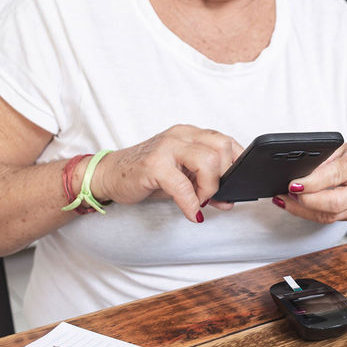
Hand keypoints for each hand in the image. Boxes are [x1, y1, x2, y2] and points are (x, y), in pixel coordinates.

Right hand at [90, 125, 240, 221]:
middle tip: (213, 194)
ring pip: (208, 161)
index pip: (227, 141)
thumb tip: (229, 200)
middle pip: (222, 148)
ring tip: (199, 201)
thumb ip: (206, 186)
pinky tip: (190, 212)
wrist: (109, 175)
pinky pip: (182, 186)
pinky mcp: (153, 165)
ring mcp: (166, 148)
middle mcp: (180, 135)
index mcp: (190, 134)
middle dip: (225, 176)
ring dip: (210, 188)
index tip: (237, 183)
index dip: (237, 163)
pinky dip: (191, 203)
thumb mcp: (182, 179)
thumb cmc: (147, 175)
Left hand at [273, 141, 346, 223]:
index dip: (311, 183)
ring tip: (284, 201)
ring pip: (329, 216)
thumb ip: (323, 159)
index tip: (293, 185)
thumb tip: (298, 173)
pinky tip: (296, 206)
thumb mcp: (342, 147)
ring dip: (303, 211)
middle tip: (286, 194)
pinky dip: (310, 213)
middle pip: (334, 203)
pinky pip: (330, 219)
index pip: (334, 176)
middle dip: (306, 202)